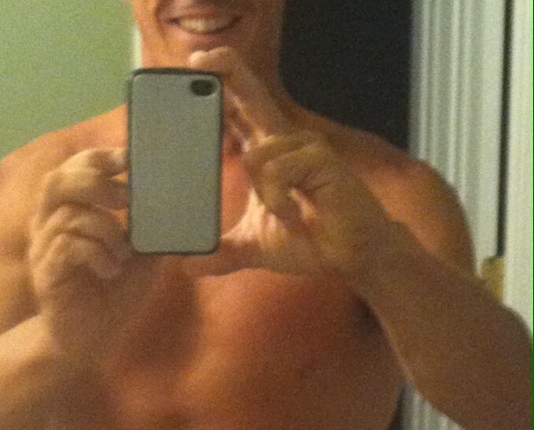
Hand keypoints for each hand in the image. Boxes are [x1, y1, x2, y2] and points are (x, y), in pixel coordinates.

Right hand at [29, 149, 160, 364]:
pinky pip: (67, 248)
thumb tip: (180, 207)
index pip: (73, 169)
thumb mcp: (141, 260)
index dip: (98, 158)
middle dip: (95, 182)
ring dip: (105, 230)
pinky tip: (110, 270)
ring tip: (123, 254)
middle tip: (127, 198)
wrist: (86, 343)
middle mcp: (48, 226)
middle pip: (57, 181)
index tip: (128, 157)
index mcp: (68, 214)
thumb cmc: (110, 298)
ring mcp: (44, 251)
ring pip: (69, 216)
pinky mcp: (47, 275)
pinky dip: (96, 254)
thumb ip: (151, 232)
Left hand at [187, 48, 393, 284]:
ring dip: (264, 195)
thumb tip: (185, 265)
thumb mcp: (253, 248)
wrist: (348, 256)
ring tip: (284, 215)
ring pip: (256, 155)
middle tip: (199, 59)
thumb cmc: (308, 240)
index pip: (237, 112)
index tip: (195, 65)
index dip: (218, 87)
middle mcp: (283, 141)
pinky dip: (279, 199)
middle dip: (226, 72)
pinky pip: (279, 171)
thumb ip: (221, 253)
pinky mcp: (320, 158)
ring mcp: (303, 146)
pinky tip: (294, 214)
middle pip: (251, 96)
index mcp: (265, 152)